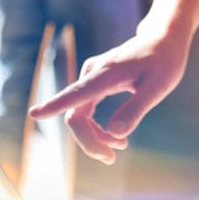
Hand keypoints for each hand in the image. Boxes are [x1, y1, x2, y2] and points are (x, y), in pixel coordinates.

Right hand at [29, 29, 190, 164]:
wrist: (163, 40)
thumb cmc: (164, 62)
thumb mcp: (157, 88)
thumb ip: (135, 110)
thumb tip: (115, 134)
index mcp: (106, 74)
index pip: (76, 94)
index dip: (54, 106)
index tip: (34, 114)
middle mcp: (92, 74)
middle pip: (76, 115)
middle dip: (90, 141)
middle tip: (111, 159)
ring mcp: (91, 77)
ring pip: (79, 115)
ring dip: (95, 137)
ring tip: (120, 146)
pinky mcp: (94, 82)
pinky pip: (85, 110)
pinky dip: (97, 127)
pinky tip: (116, 137)